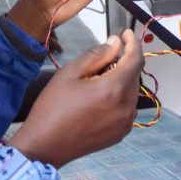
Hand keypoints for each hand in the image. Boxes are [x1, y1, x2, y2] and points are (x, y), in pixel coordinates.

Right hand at [8, 30, 142, 167]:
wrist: (44, 145)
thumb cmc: (53, 108)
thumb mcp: (70, 73)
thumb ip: (97, 55)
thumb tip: (116, 43)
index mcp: (114, 90)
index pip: (135, 60)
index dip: (132, 43)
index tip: (125, 33)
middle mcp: (126, 108)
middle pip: (134, 75)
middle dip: (124, 61)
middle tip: (104, 56)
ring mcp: (125, 123)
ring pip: (131, 92)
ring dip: (122, 79)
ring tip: (98, 78)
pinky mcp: (120, 133)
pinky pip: (127, 108)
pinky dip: (119, 96)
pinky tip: (100, 97)